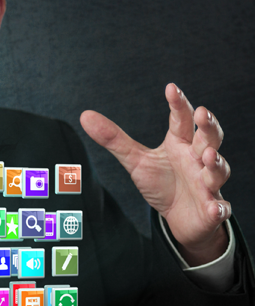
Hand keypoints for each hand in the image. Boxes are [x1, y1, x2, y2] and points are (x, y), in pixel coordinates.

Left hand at [80, 83, 230, 265]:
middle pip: (209, 138)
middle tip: (202, 113)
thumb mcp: (135, 160)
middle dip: (209, 127)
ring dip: (216, 163)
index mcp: (180, 143)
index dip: (178, 104)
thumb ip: (114, 139)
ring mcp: (208, 183)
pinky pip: (219, 208)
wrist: (179, 217)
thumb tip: (84, 115)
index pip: (182, 120)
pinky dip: (218, 208)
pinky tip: (215, 208)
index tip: (171, 88)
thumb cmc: (161, 182)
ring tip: (208, 156)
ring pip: (218, 169)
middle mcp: (198, 159)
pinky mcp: (212, 208)